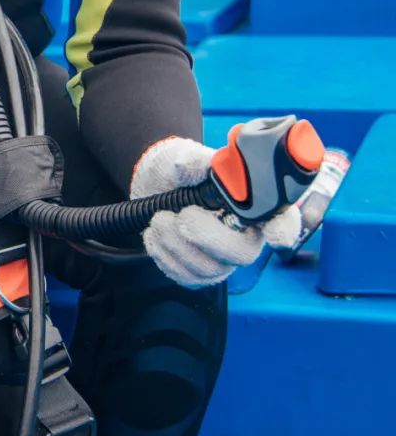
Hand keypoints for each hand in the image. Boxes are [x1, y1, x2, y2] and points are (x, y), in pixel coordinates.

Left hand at [131, 136, 301, 287]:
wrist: (151, 190)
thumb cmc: (177, 173)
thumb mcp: (181, 158)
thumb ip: (190, 161)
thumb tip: (192, 164)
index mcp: (253, 204)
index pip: (283, 219)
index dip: (284, 229)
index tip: (275, 234)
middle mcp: (245, 235)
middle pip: (243, 252)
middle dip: (208, 237)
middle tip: (182, 215)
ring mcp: (223, 258)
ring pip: (211, 268)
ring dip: (177, 244)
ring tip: (158, 219)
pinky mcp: (200, 273)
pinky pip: (188, 277)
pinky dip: (165, 256)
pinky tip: (155, 235)